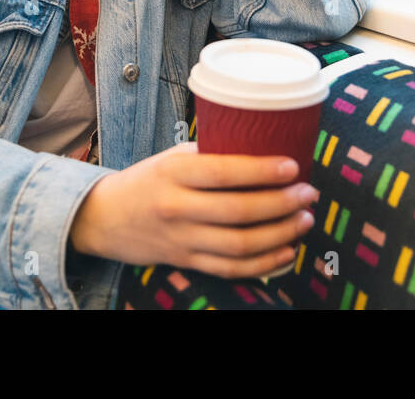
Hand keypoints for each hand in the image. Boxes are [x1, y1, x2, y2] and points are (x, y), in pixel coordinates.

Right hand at [68, 142, 318, 277]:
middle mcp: (176, 207)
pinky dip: (263, 264)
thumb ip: (211, 155)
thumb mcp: (173, 158)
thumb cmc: (149, 179)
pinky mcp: (187, 262)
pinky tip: (287, 251)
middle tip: (308, 194)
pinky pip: (230, 269)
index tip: (292, 167)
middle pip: (237, 212)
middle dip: (280, 204)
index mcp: (173, 172)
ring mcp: (181, 240)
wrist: (106, 218)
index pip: (223, 172)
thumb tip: (265, 145)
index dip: (262, 171)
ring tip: (305, 220)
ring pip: (238, 245)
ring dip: (279, 234)